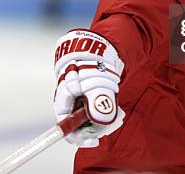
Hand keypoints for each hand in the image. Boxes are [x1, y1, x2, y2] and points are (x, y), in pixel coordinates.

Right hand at [53, 29, 124, 146]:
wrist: (102, 42)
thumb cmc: (95, 61)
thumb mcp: (98, 83)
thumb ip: (98, 103)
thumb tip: (100, 123)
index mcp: (64, 97)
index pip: (65, 126)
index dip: (79, 138)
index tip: (94, 142)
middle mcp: (69, 98)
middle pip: (79, 124)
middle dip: (97, 127)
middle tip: (116, 121)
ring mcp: (79, 96)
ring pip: (89, 116)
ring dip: (104, 119)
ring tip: (120, 113)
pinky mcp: (89, 93)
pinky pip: (95, 108)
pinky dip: (106, 110)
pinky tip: (118, 107)